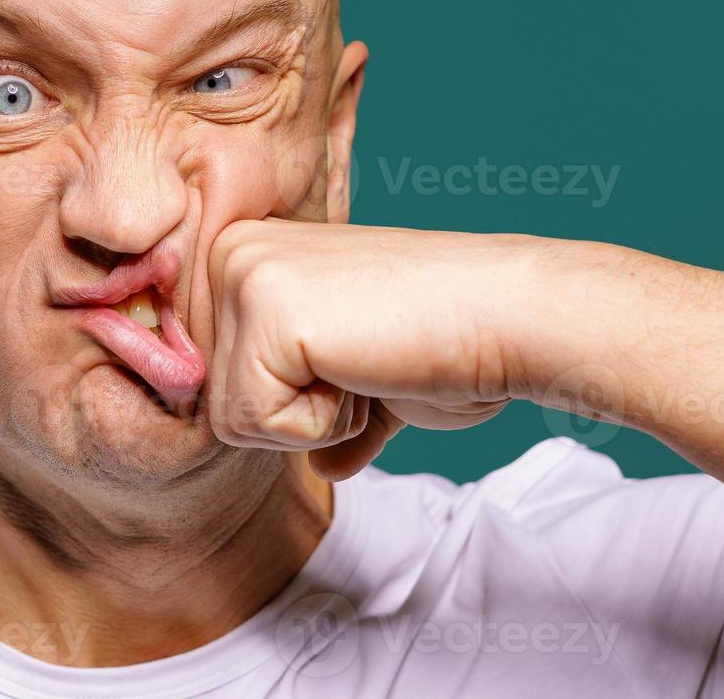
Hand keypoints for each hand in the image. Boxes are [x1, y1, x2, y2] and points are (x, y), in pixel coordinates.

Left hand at [205, 218, 541, 478]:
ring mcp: (243, 274)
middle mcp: (229, 252)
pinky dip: (322, 424)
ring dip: (309, 421)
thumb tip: (321, 470)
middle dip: (295, 414)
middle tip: (363, 362)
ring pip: (229, 418)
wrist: (509, 319)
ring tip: (363, 363)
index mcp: (244, 256)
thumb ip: (327, 411)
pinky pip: (256, 422)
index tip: (353, 356)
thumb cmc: (446, 342)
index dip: (291, 402)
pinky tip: (363, 368)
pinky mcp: (266, 310)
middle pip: (214, 402)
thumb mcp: (363, 378)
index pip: (216, 380)